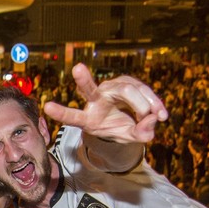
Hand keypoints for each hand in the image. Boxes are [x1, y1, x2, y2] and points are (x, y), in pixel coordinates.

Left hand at [43, 63, 166, 144]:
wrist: (130, 119)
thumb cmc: (120, 128)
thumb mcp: (128, 137)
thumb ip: (138, 134)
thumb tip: (150, 121)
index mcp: (88, 118)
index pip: (72, 116)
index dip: (61, 113)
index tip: (47, 107)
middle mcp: (95, 98)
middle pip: (90, 89)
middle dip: (83, 79)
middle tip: (77, 70)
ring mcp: (110, 87)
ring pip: (126, 90)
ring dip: (144, 105)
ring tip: (156, 119)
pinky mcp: (125, 81)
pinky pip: (142, 90)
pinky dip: (154, 103)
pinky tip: (161, 114)